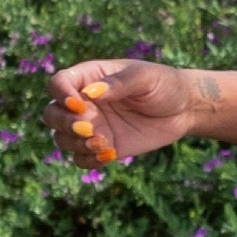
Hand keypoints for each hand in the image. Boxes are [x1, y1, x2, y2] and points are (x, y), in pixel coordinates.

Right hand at [43, 58, 198, 164]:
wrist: (184, 110)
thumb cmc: (164, 84)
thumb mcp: (145, 77)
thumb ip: (119, 83)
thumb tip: (92, 92)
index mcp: (89, 78)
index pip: (58, 83)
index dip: (61, 95)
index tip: (79, 105)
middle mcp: (84, 103)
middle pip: (52, 114)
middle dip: (65, 123)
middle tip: (90, 128)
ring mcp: (91, 126)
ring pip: (62, 138)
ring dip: (76, 144)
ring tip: (104, 143)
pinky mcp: (102, 146)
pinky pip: (81, 158)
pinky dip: (88, 160)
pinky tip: (109, 155)